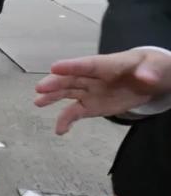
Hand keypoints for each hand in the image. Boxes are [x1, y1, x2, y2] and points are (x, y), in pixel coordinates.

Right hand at [34, 49, 170, 134]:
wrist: (151, 80)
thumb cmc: (151, 68)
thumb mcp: (156, 67)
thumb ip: (149, 72)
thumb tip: (145, 77)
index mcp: (108, 64)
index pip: (88, 65)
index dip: (72, 66)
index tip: (54, 67)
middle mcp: (93, 77)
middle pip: (71, 79)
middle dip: (56, 83)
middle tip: (41, 88)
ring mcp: (89, 91)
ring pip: (67, 93)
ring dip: (52, 98)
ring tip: (38, 103)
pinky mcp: (90, 105)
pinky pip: (74, 113)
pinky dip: (65, 121)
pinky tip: (60, 131)